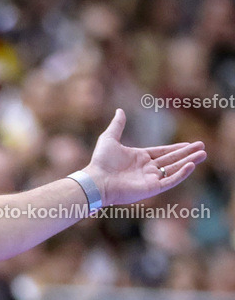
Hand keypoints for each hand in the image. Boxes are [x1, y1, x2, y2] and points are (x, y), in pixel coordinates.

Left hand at [85, 108, 205, 206]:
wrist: (97, 180)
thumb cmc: (101, 161)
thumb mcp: (109, 138)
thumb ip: (117, 125)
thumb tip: (120, 110)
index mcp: (139, 158)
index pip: (162, 152)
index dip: (176, 148)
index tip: (190, 144)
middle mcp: (146, 169)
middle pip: (172, 160)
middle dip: (187, 154)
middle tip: (203, 148)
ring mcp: (150, 179)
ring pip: (174, 170)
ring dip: (189, 162)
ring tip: (203, 154)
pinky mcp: (151, 189)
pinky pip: (170, 181)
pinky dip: (181, 174)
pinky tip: (191, 165)